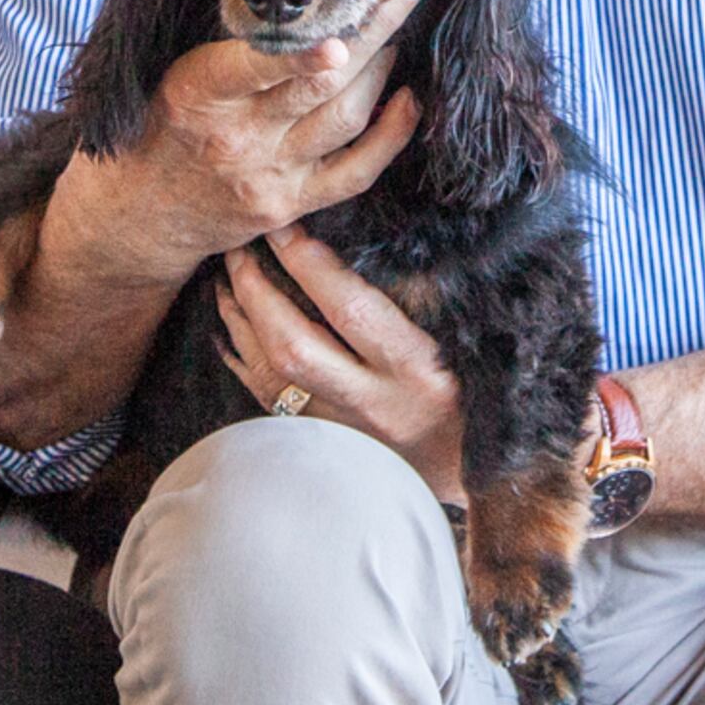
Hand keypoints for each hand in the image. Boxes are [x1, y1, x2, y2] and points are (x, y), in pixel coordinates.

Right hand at [73, 0, 434, 283]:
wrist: (138, 214)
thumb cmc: (158, 125)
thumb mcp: (171, 72)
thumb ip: (231, 45)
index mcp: (198, 94)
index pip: (254, 69)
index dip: (301, 56)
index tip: (338, 38)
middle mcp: (238, 138)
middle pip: (322, 84)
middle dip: (374, 29)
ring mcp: (270, 175)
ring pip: (346, 118)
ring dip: (382, 68)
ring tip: (395, 28)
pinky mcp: (292, 204)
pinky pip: (356, 172)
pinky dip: (391, 134)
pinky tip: (409, 100)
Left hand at [215, 224, 466, 506]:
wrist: (475, 478)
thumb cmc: (477, 400)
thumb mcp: (467, 347)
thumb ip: (428, 301)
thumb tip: (377, 243)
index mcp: (415, 371)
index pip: (350, 309)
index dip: (310, 264)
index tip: (286, 227)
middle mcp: (372, 404)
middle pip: (294, 343)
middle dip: (258, 291)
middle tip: (240, 248)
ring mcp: (342, 431)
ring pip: (272, 374)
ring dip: (241, 321)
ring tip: (227, 278)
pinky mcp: (324, 446)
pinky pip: (266, 403)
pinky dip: (243, 361)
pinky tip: (230, 331)